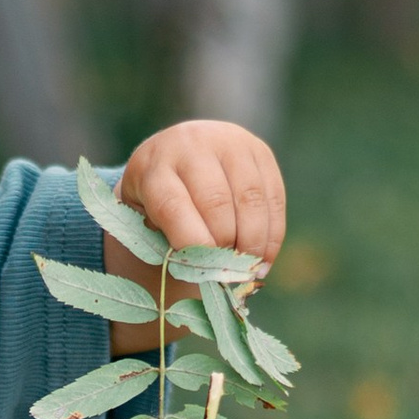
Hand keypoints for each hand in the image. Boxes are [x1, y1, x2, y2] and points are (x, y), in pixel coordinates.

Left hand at [113, 119, 285, 278]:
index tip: (203, 272)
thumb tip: (201, 273)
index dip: (190, 243)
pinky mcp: (260, 151)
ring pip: (250, 199)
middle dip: (224, 245)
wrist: (181, 149)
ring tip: (247, 271)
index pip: (172, 205)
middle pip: (216, 202)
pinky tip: (264, 259)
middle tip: (226, 275)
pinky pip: (273, 197)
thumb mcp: (145, 214)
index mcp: (155, 165)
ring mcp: (230, 143)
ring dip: (252, 242)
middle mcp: (192, 145)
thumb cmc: (159, 195)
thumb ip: (163, 239)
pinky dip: (272, 234)